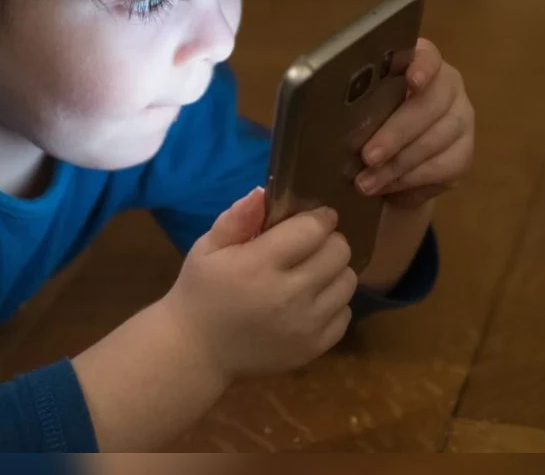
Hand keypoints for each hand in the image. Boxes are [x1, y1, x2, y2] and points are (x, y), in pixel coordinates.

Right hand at [158, 187, 356, 379]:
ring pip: (347, 282)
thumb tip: (264, 193)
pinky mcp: (314, 348)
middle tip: (312, 245)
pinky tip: (310, 302)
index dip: (319, 217)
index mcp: (259, 265)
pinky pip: (345, 314)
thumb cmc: (200, 293)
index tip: (316, 217)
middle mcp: (289, 294)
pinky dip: (333, 304)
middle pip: (338, 253)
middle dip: (329, 241)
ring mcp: (305, 325)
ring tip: (312, 273)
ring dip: (334, 271)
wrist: (197, 352)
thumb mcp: (207, 248)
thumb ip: (237, 218)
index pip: (313, 229)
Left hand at [356, 38, 474, 207]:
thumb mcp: (353, 111)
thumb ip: (347, 103)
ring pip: (435, 140)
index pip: (427, 56)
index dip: (421, 67)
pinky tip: (387, 187)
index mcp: (417, 65)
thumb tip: (318, 109)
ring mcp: (460, 120)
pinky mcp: (464, 154)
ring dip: (397, 164)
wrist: (387, 167)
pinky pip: (442, 167)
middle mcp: (447, 87)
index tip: (411, 81)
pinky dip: (410, 179)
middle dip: (396, 132)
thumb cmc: (363, 127)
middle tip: (368, 156)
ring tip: (366, 182)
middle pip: (430, 104)